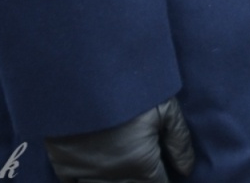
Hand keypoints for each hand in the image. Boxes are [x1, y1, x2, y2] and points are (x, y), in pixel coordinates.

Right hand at [46, 98, 194, 182]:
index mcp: (142, 165)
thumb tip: (186, 170)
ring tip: (122, 165)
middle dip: (140, 181)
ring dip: (116, 182)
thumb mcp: (165, 108)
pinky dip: (85, 181)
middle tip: (139, 163)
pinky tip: (95, 170)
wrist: (84, 77)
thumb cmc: (131, 89)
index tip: (162, 170)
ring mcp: (86, 174)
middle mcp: (113, 176)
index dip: (163, 179)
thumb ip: (179, 141)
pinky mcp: (63, 165)